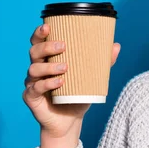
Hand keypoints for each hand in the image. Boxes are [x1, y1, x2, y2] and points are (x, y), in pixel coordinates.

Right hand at [22, 23, 120, 140]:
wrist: (70, 121)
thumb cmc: (78, 95)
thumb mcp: (92, 78)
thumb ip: (103, 62)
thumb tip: (116, 45)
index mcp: (48, 59)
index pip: (39, 42)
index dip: (39, 33)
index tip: (47, 26)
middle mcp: (37, 68)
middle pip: (34, 51)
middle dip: (46, 46)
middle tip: (63, 46)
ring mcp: (33, 83)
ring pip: (34, 69)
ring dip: (49, 66)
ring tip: (65, 68)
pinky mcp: (31, 97)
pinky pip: (36, 88)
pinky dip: (47, 84)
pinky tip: (59, 83)